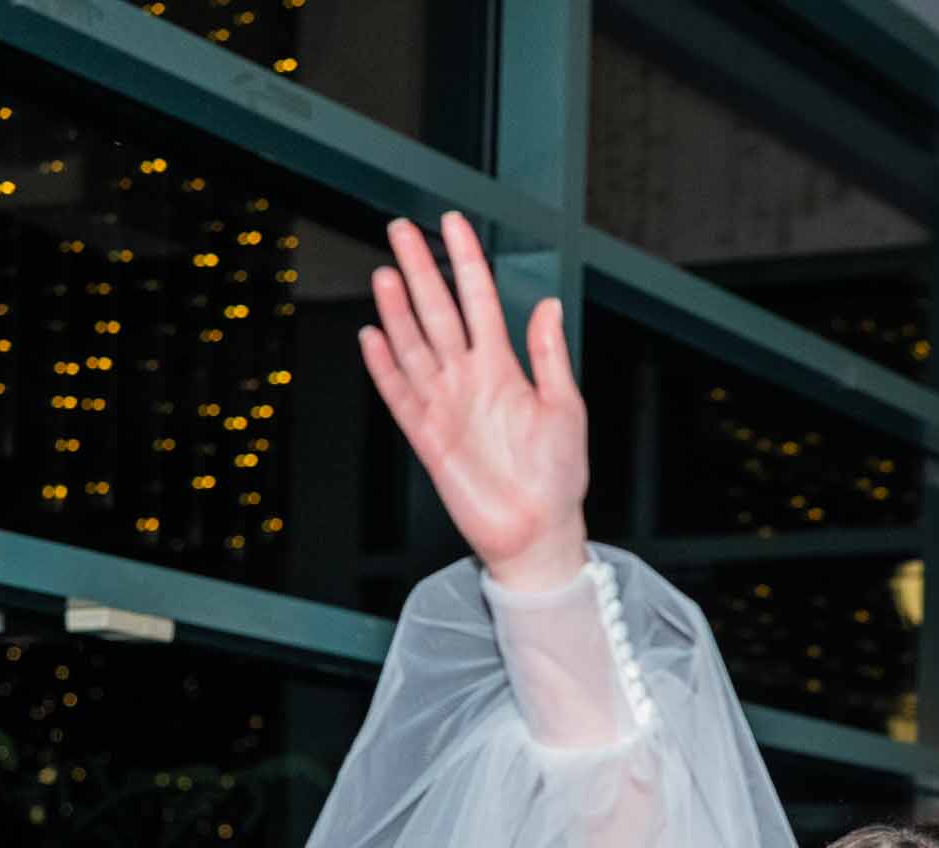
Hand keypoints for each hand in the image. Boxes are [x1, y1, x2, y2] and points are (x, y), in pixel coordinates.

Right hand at [358, 212, 589, 593]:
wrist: (538, 532)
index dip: (467, 261)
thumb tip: (548, 305)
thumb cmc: (558, 476)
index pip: (479, 301)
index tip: (453, 224)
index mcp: (504, 368)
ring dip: (399, 310)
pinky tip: (372, 336)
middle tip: (401, 229)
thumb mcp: (565, 409)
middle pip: (438, 313)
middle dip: (421, 270)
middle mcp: (469, 380)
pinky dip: (385, 367)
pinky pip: (400, 395)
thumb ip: (549, 356)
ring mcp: (445, 406)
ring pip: (414, 346)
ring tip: (386, 272)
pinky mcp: (427, 438)